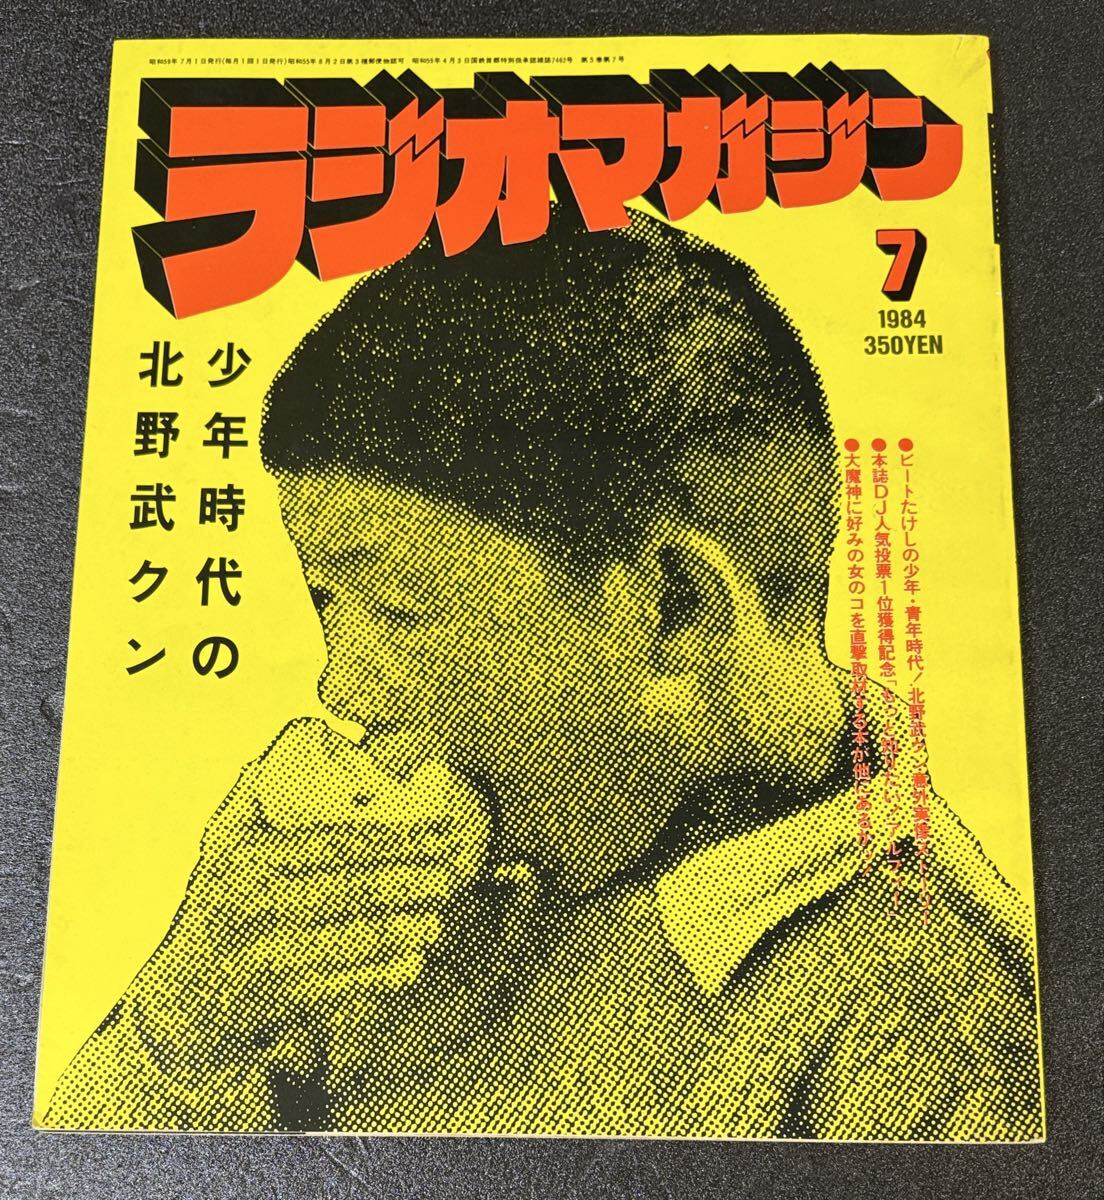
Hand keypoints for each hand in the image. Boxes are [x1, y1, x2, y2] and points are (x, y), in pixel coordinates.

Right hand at [130, 717, 490, 1074]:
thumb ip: (258, 789)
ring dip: (407, 926)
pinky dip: (384, 973)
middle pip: (354, 888)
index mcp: (246, 854)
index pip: (338, 841)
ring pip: (354, 938)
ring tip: (442, 912)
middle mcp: (252, 903)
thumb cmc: (219, 902)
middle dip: (414, 877)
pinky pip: (345, 984)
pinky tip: (414, 959)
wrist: (183, 996)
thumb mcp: (223, 840)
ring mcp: (265, 955)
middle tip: (456, 867)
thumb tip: (309, 733)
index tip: (442, 826)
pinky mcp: (278, 999)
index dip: (398, 834)